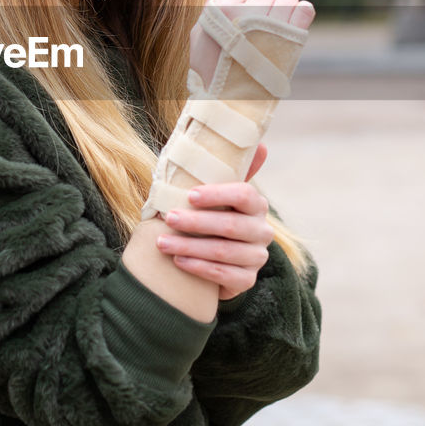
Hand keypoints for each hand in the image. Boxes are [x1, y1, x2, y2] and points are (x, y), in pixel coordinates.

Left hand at [156, 180, 274, 300]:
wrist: (207, 258)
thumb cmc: (206, 217)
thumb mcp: (212, 194)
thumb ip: (227, 170)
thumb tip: (262, 145)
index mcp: (256, 205)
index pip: (245, 195)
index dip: (218, 194)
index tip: (190, 195)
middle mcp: (262, 231)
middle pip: (231, 226)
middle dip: (196, 222)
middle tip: (168, 218)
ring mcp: (257, 257)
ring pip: (224, 252)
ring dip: (190, 247)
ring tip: (162, 242)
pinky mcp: (248, 280)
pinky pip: (225, 276)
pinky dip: (199, 268)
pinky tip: (178, 261)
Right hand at [189, 0, 315, 86]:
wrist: (227, 104)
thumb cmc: (212, 68)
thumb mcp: (201, 30)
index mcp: (222, 5)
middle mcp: (246, 11)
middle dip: (267, 0)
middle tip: (259, 24)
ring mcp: (271, 24)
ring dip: (284, 10)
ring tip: (273, 30)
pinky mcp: (291, 39)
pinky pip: (305, 10)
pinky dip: (301, 16)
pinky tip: (291, 29)